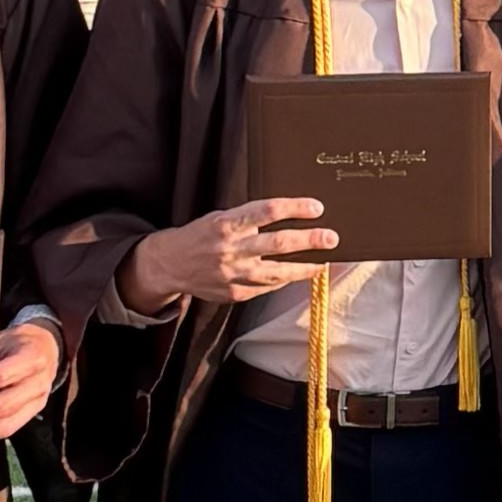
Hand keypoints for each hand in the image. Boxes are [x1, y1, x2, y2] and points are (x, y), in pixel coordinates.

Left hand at [0, 317, 63, 443]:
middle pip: (2, 406)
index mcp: (31, 358)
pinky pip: (8, 429)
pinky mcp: (32, 414)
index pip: (0, 376)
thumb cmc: (18, 342)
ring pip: (6, 424)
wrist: (47, 348)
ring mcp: (37, 401)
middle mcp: (37, 383)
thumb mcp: (3, 338)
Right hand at [116, 197, 338, 311]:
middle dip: (309, 240)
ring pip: (277, 272)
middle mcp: (231, 249)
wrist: (170, 265)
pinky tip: (296, 274)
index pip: (266, 211)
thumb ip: (248, 220)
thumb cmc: (200, 235)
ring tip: (322, 262)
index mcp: (227, 224)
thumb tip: (287, 217)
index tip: (316, 208)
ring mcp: (233, 275)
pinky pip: (266, 287)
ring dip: (304, 268)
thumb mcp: (220, 218)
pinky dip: (283, 280)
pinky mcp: (234, 294)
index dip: (294, 208)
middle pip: (277, 243)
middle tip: (331, 237)